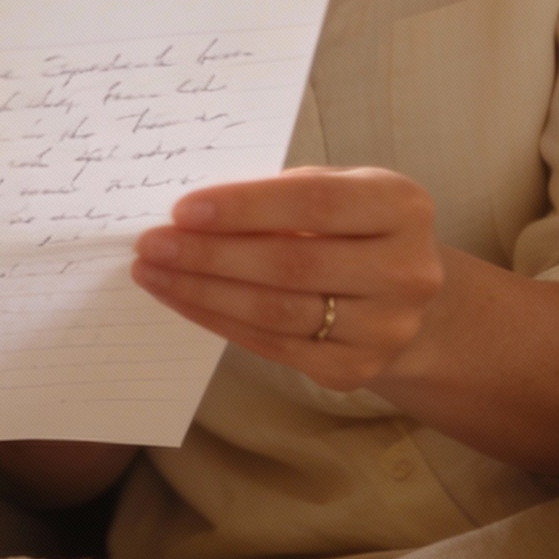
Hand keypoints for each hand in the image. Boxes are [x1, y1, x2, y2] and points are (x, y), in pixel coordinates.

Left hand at [131, 166, 444, 390]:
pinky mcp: (354, 369)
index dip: (245, 208)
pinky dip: (218, 320)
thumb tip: (193, 212)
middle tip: (151, 244)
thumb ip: (281, 192)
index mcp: (402, 206)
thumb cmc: (351, 226)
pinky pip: (272, 345)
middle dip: (210, 254)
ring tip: (154, 272)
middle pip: (292, 263)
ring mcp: (385, 328)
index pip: (315, 204)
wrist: (404, 299)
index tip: (183, 210)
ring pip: (276, 311)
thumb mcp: (336, 189)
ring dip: (203, 291)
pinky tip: (182, 299)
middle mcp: (407, 271)